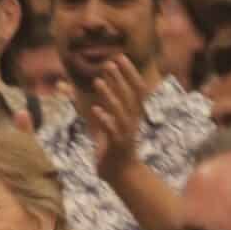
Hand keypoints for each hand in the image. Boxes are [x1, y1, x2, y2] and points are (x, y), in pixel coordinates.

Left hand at [90, 55, 152, 182]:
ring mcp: (126, 133)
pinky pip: (112, 131)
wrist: (121, 172)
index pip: (136, 88)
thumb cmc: (112, 144)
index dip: (130, 72)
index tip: (120, 57)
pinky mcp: (117, 145)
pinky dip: (105, 120)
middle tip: (109, 64)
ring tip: (98, 82)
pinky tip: (95, 111)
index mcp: (133, 113)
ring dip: (109, 95)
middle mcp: (132, 121)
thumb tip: (94, 81)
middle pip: (130, 96)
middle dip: (120, 79)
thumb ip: (101, 102)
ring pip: (120, 111)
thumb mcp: (107, 120)